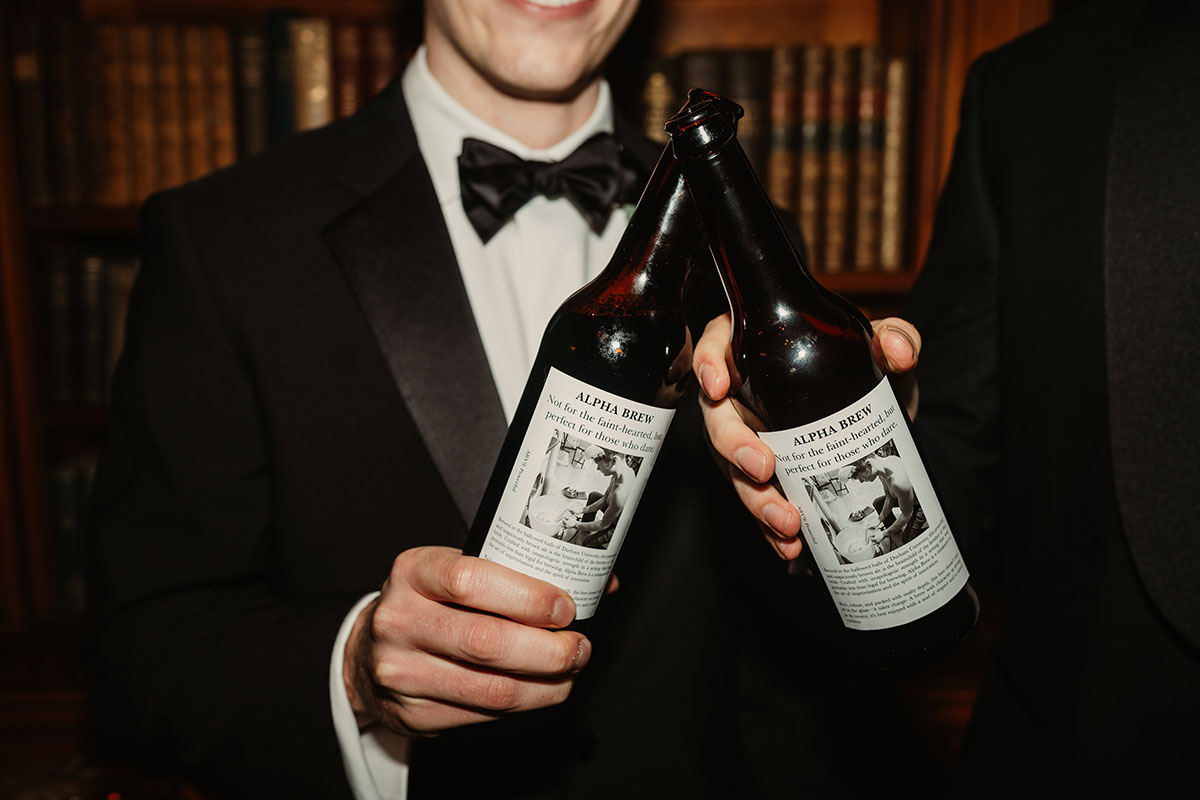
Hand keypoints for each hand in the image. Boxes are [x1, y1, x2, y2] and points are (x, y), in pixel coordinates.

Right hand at [344, 546, 589, 736]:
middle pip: (486, 642)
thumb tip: (600, 581)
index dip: (527, 597)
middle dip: (549, 649)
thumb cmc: (427, 602)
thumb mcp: (455, 569)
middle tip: (579, 646)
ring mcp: (403, 671)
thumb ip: (518, 571)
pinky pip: (484, 715)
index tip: (565, 606)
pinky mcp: (414, 713)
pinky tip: (541, 689)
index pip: (470, 580)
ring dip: (546, 684)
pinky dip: (524, 704)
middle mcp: (400, 620)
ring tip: (570, 669)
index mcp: (413, 572)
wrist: (368, 651)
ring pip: (492, 688)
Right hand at [693, 313, 920, 559]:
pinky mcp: (760, 477)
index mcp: (755, 351)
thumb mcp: (880, 351)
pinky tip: (789, 545)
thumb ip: (895, 338)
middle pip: (717, 418)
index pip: (716, 345)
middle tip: (763, 468)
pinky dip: (768, 527)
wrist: (877, 422)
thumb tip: (896, 350)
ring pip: (732, 468)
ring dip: (754, 499)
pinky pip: (755, 501)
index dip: (707, 363)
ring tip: (787, 522)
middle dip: (733, 446)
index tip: (719, 387)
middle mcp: (740, 395)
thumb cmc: (865, 373)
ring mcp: (747, 438)